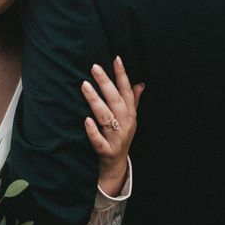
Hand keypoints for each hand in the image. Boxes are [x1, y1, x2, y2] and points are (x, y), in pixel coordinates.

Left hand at [82, 56, 143, 196]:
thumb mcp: (129, 119)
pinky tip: (85, 120)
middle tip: (94, 67)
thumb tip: (140, 83)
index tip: (116, 58)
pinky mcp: (106, 151)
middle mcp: (125, 124)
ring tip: (85, 85)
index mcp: (130, 115)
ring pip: (106, 117)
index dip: (122, 75)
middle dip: (106, 83)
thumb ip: (133, 101)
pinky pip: (99, 141)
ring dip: (96, 101)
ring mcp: (116, 138)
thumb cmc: (121, 137)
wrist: (116, 166)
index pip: (127, 91)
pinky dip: (93, 131)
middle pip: (116, 101)